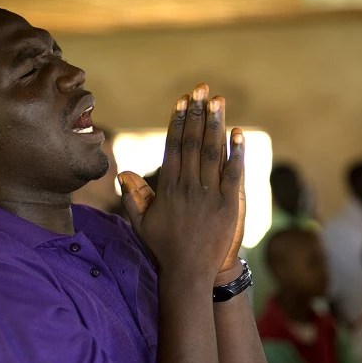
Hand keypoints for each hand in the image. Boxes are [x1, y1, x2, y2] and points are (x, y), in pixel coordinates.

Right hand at [118, 84, 244, 280]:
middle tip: (201, 89)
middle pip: (192, 143)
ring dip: (215, 124)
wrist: (190, 273)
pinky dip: (236, 153)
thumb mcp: (143, 223)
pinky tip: (238, 133)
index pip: (173, 148)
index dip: (178, 122)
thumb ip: (134, 197)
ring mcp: (209, 195)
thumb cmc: (164, 248)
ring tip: (218, 100)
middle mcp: (188, 188)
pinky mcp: (229, 205)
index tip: (182, 102)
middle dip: (197, 114)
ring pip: (212, 153)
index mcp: (168, 189)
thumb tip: (123, 172)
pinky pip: (233, 174)